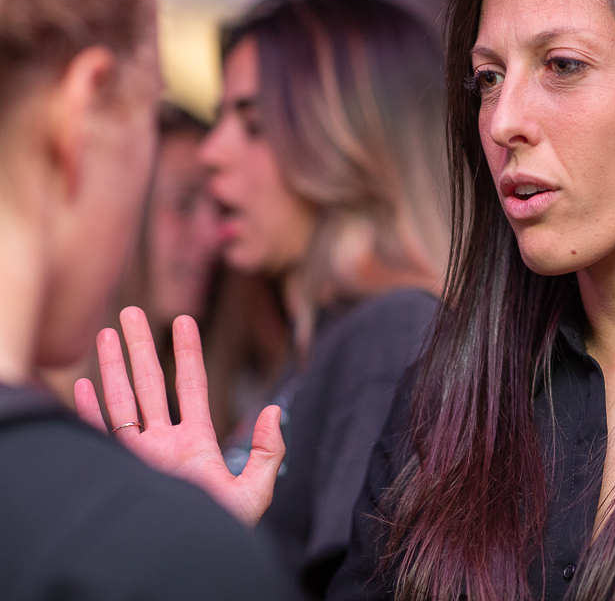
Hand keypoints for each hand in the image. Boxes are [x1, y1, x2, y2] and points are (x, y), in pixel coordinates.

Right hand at [74, 307, 283, 527]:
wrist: (189, 561)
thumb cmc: (222, 532)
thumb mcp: (254, 492)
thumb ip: (267, 452)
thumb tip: (275, 411)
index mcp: (196, 442)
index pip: (190, 386)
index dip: (187, 352)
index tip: (184, 320)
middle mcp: (163, 443)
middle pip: (149, 383)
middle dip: (140, 347)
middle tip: (130, 311)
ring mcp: (138, 455)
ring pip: (122, 400)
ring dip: (113, 366)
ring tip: (107, 331)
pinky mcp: (118, 470)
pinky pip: (99, 435)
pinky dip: (89, 411)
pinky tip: (83, 384)